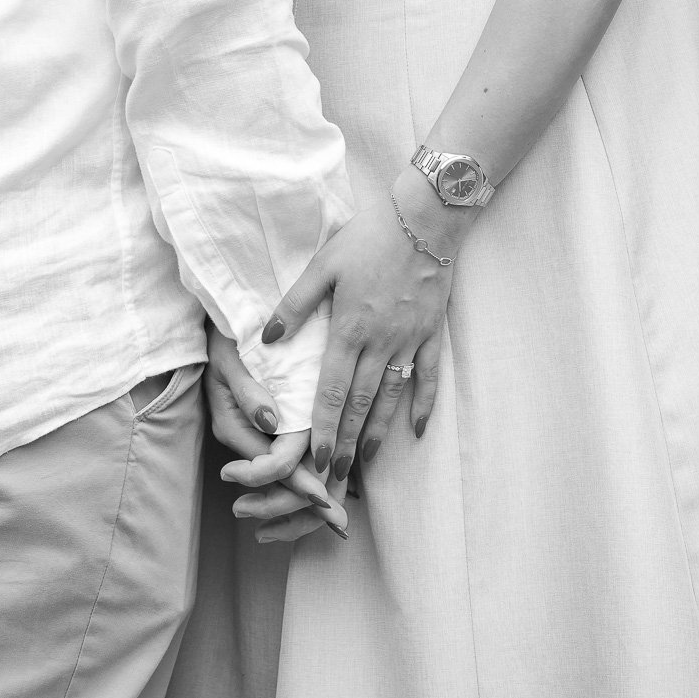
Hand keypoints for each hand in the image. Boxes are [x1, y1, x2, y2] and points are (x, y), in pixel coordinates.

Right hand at [205, 326, 347, 540]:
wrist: (217, 328)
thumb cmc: (224, 338)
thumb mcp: (229, 358)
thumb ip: (248, 390)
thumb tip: (270, 421)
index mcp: (234, 425)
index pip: (269, 463)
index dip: (298, 483)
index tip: (325, 500)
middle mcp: (243, 437)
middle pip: (275, 484)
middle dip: (303, 508)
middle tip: (340, 523)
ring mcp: (253, 436)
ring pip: (279, 481)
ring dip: (304, 503)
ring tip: (338, 521)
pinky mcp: (264, 429)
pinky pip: (282, 465)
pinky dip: (302, 484)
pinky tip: (325, 494)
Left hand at [261, 178, 467, 477]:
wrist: (423, 220)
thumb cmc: (368, 238)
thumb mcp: (323, 265)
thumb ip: (296, 305)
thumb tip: (266, 338)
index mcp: (350, 329)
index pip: (332, 391)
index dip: (323, 428)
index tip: (314, 460)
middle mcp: (380, 343)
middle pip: (361, 404)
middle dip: (346, 443)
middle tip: (334, 478)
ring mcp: (409, 341)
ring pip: (391, 397)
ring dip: (378, 432)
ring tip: (366, 463)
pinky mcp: (432, 333)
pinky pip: (428, 377)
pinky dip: (423, 405)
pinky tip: (416, 429)